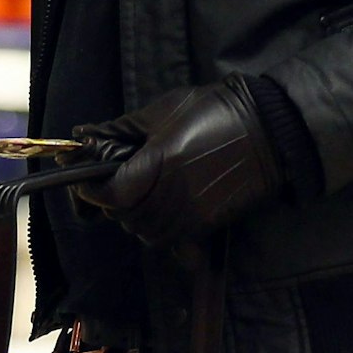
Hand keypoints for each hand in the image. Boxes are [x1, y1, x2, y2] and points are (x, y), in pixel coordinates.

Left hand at [73, 78, 281, 247]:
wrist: (269, 129)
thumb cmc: (214, 111)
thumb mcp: (164, 110)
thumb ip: (121, 128)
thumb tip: (83, 136)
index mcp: (158, 165)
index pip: (111, 195)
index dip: (92, 190)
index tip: (88, 179)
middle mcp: (172, 196)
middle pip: (125, 217)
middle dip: (114, 202)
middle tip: (116, 183)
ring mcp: (192, 214)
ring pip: (147, 233)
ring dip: (136, 218)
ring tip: (141, 196)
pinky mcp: (208, 224)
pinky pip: (172, 241)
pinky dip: (161, 231)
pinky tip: (164, 211)